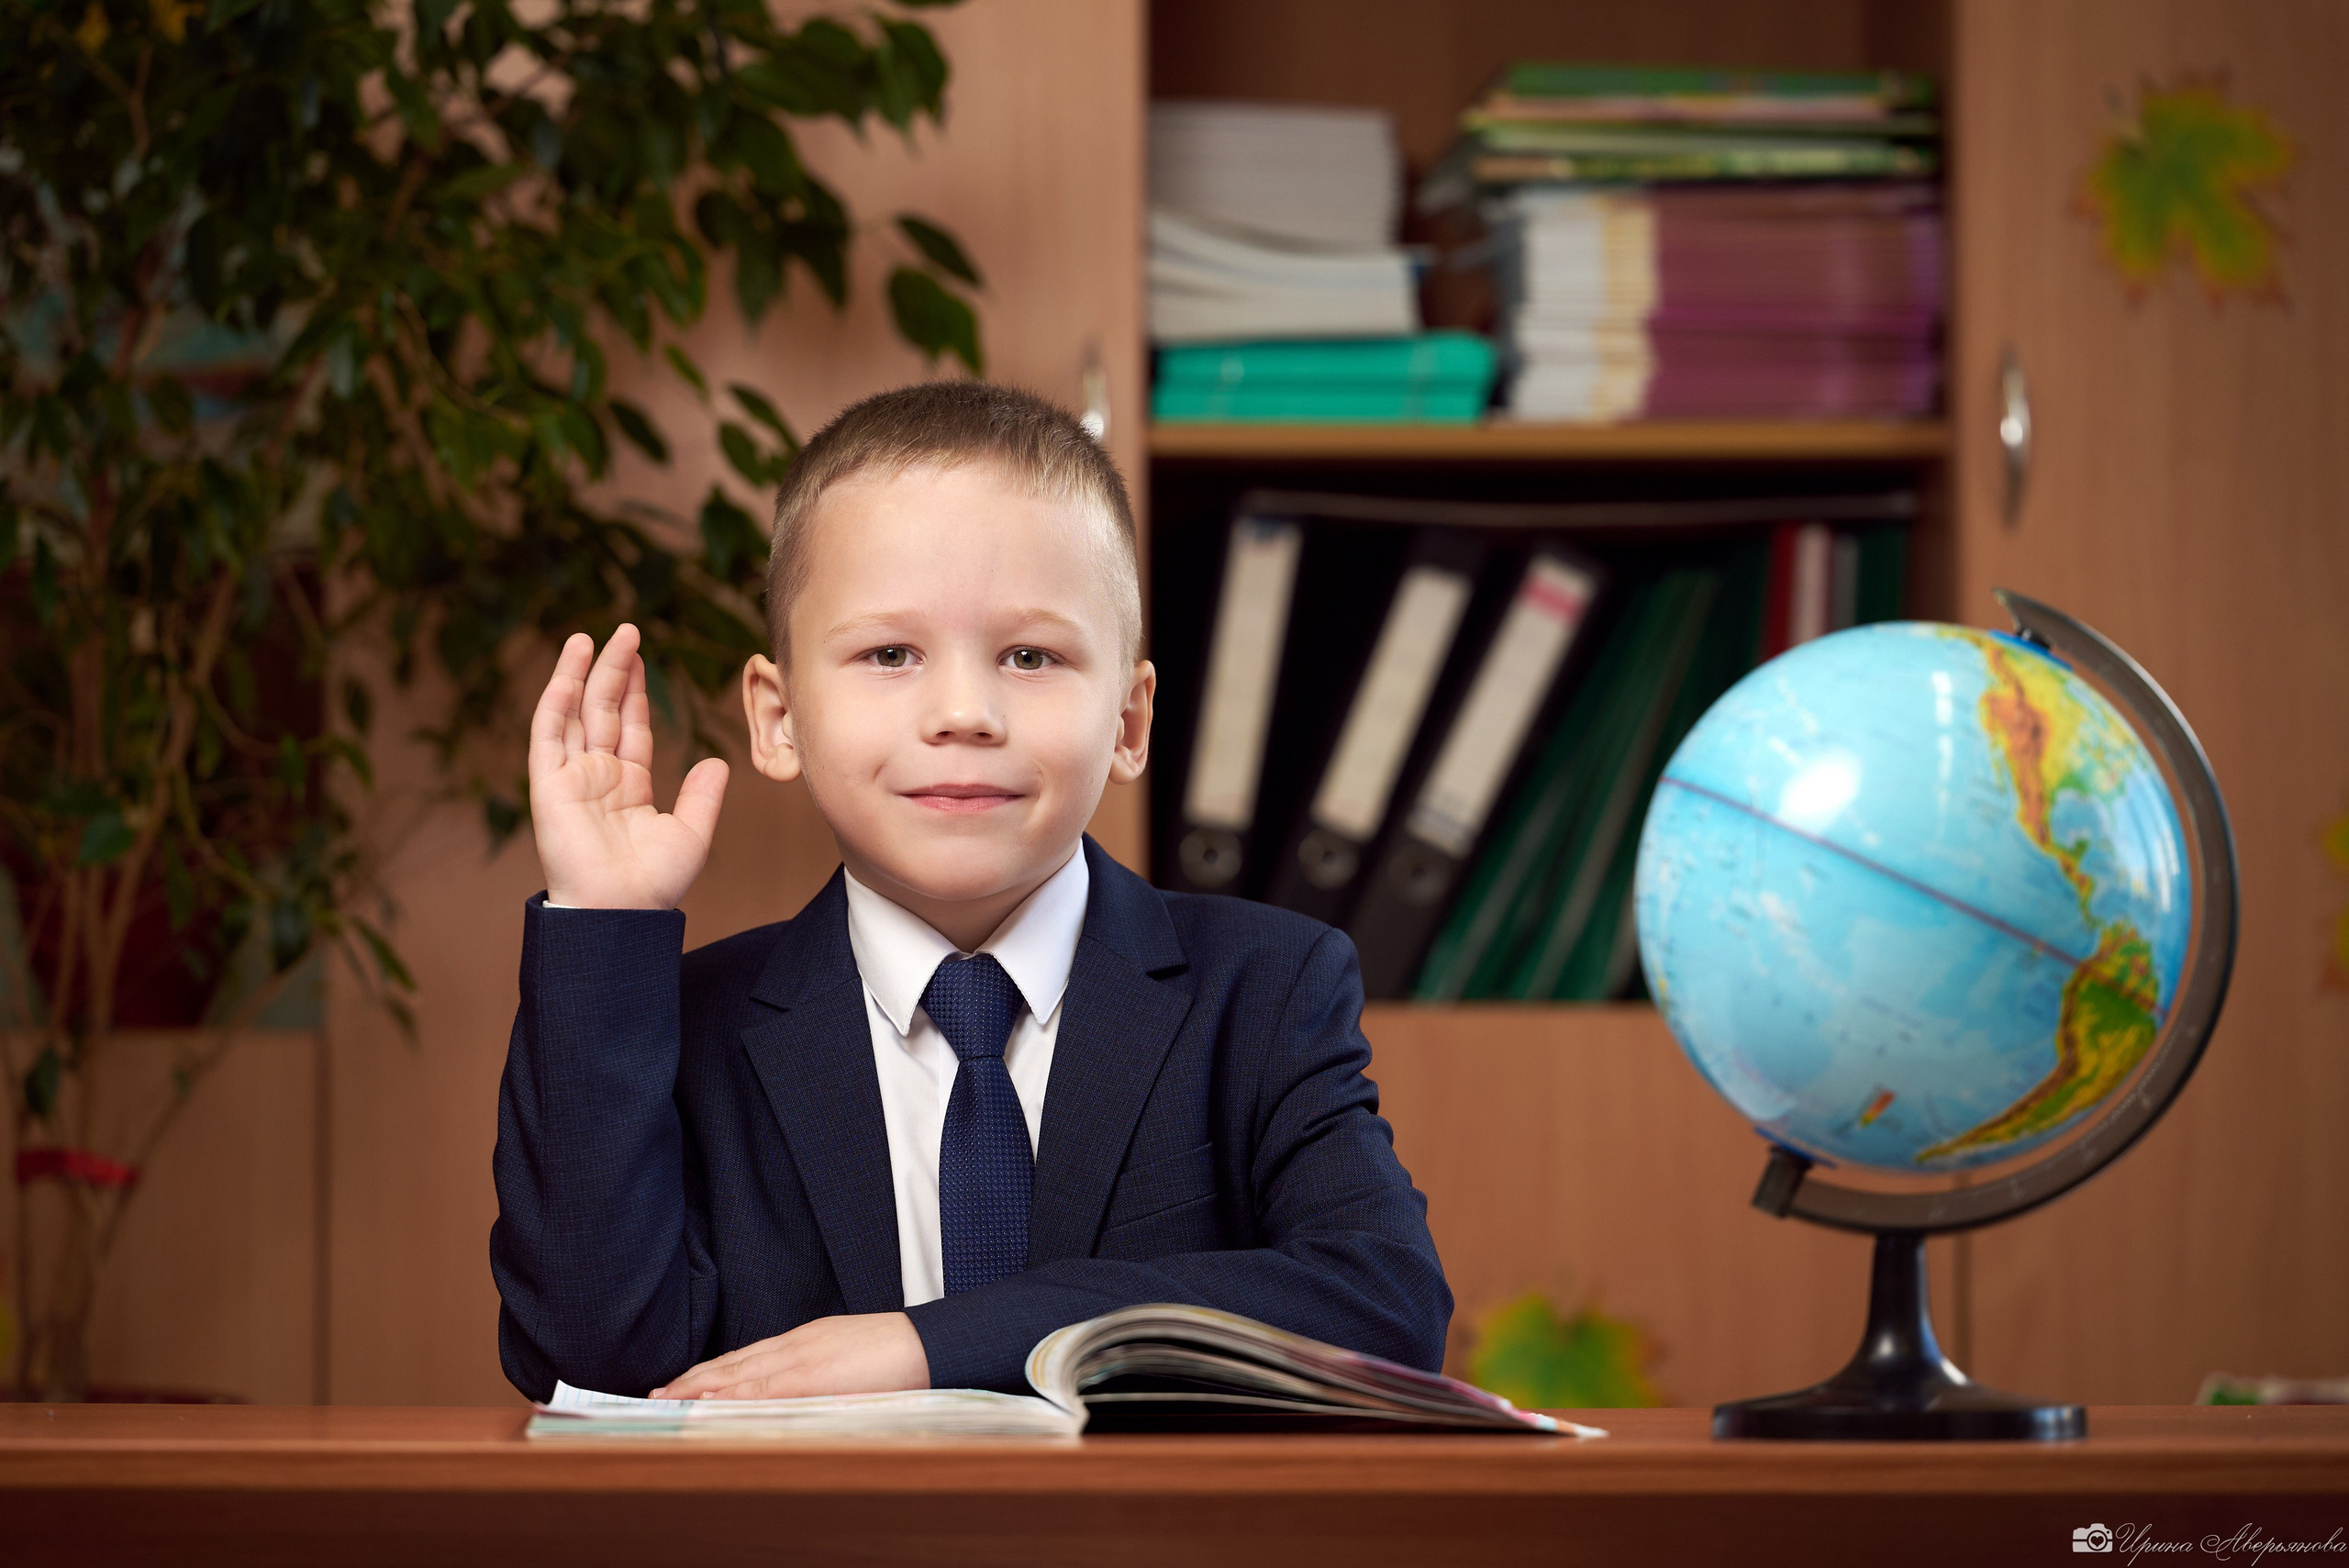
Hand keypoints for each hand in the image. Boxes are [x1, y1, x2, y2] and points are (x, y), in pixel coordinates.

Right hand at [529, 623, 728, 909]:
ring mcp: (571, 778)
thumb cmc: (654, 884)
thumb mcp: (692, 833)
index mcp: (629, 787)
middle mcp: (597, 777)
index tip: (642, 659)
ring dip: (583, 674)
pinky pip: (550, 732)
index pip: (632, 728)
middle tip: (627, 631)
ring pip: (576, 713)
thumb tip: (716, 762)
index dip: (636, 693)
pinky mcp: (550, 784)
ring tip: (594, 636)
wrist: (622, 910)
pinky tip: (570, 666)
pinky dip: (557, 697)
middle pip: (604, 711)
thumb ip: (703, 795)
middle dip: (614, 671)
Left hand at [651, 1312, 930, 1399]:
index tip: (679, 1384)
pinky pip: (763, 1388)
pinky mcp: (813, 1374)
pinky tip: (710, 1405)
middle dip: (693, 1380)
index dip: (709, 1372)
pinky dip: (731, 1396)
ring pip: (741, 1374)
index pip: (744, 1358)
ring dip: (701, 1388)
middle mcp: (796, 1345)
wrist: (930, 1344)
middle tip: (656, 1396)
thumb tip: (791, 1393)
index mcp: (803, 1341)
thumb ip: (815, 1371)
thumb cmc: (894, 1354)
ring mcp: (803, 1357)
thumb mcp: (845, 1356)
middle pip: (733, 1363)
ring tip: (670, 1401)